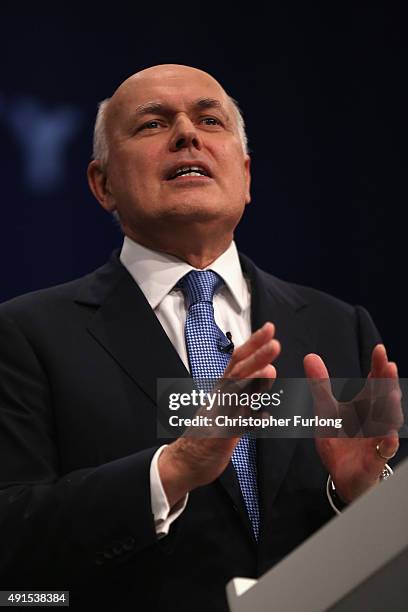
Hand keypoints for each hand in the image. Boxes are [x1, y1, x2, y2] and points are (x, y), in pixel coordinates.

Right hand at [159, 322, 279, 506]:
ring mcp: (218, 416)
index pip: (238, 360)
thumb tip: (267, 370)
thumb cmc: (209, 431)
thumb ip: (247, 388)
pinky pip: (234, 428)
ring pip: (235, 396)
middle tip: (274, 343)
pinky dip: (247, 421)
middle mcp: (220, 398)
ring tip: (269, 371)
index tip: (269, 329)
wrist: (185, 460)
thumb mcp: (229, 404)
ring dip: (252, 383)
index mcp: (223, 389)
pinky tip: (262, 417)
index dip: (253, 343)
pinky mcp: (219, 437)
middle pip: (237, 372)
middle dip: (256, 356)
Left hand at [304, 344, 402, 502]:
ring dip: (391, 409)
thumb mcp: (326, 410)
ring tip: (390, 394)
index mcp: (366, 404)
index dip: (378, 366)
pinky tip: (388, 436)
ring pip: (389, 422)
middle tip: (389, 365)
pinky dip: (387, 444)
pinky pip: (384, 451)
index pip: (375, 381)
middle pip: (385, 398)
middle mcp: (376, 418)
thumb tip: (310, 356)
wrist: (341, 474)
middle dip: (388, 382)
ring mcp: (377, 438)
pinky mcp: (375, 459)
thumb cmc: (339, 439)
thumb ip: (320, 385)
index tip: (379, 350)